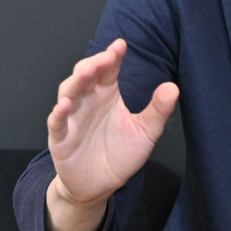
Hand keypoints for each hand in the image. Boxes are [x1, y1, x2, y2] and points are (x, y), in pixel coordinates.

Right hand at [45, 39, 177, 230]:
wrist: (100, 185)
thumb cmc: (121, 153)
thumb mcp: (146, 131)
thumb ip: (158, 110)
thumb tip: (173, 87)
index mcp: (107, 94)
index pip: (109, 70)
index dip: (113, 56)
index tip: (121, 45)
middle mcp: (88, 101)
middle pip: (86, 76)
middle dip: (94, 63)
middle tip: (106, 56)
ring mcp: (72, 118)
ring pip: (69, 93)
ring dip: (76, 81)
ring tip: (86, 71)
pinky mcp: (61, 139)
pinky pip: (57, 123)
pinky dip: (58, 113)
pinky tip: (64, 105)